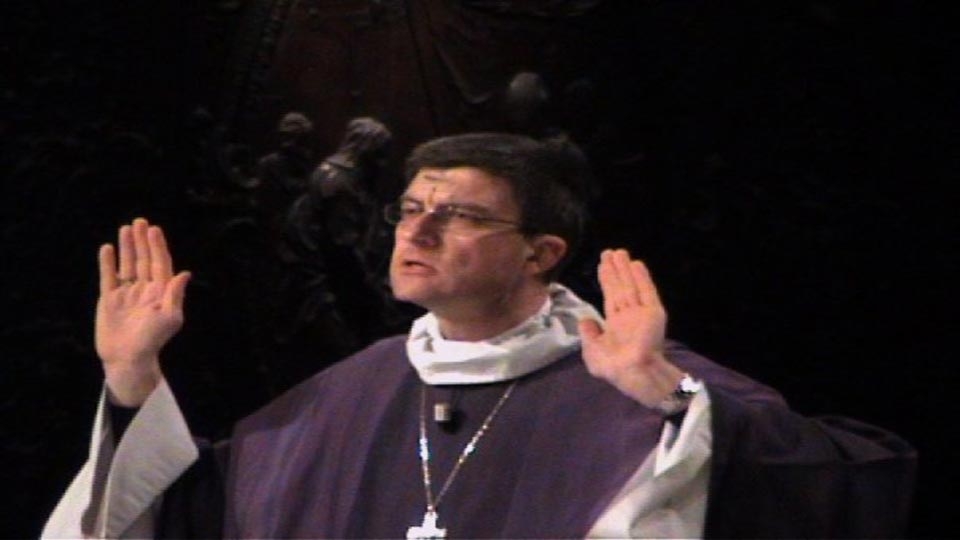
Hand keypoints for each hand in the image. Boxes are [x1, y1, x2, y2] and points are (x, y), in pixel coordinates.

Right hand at [96, 218, 190, 405]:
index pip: (160, 263)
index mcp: (161, 292)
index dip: (158, 246)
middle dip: (142, 241)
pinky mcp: (109, 299)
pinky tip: (108, 248)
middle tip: (140, 221)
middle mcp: (145, 289)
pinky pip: (109, 277)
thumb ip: (175, 294)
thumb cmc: (153, 340)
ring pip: (127, 264)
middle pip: (144, 260)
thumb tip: (185, 273)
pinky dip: (108, 263)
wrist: (128, 358)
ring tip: (125, 228)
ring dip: (127, 247)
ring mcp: (127, 293)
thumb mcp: (170, 318)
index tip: (154, 229)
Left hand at [578, 249, 683, 407]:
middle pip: (620, 287)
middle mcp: (628, 316)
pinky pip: (647, 291)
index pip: (610, 297)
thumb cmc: (613, 367)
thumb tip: (586, 320)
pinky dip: (642, 278)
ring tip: (619, 252)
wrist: (633, 374)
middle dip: (615, 270)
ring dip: (625, 269)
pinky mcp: (653, 313)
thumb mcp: (592, 352)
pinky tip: (636, 264)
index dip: (607, 280)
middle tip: (609, 251)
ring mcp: (641, 313)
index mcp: (616, 325)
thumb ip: (588, 335)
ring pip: (631, 285)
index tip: (603, 265)